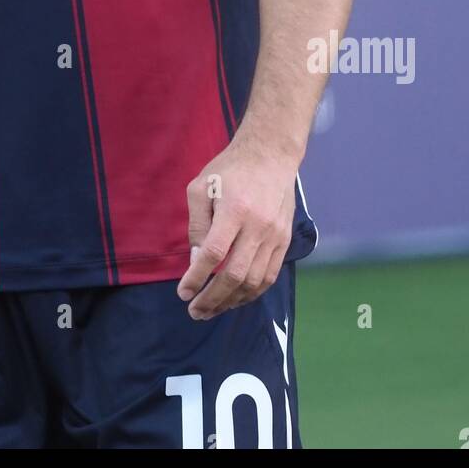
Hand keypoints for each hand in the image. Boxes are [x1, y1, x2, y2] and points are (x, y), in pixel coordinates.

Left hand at [177, 132, 297, 319]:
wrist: (271, 156)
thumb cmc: (229, 170)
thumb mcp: (201, 188)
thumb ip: (197, 225)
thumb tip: (198, 262)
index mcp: (234, 210)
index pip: (214, 254)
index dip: (197, 278)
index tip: (183, 293)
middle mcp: (258, 226)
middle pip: (236, 275)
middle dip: (212, 299)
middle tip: (194, 311)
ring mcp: (275, 236)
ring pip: (255, 281)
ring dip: (231, 301)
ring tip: (211, 309)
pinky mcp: (285, 241)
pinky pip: (269, 276)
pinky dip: (251, 293)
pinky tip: (235, 298)